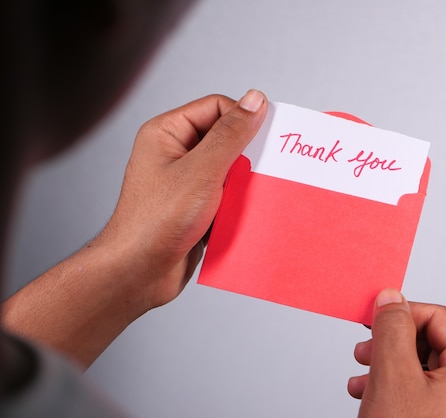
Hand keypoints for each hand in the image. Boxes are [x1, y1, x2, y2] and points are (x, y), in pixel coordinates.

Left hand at [99, 89, 267, 311]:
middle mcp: (175, 154)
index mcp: (168, 133)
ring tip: (249, 198)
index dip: (243, 120)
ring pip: (229, 171)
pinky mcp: (194, 208)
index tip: (265, 139)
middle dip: (246, 157)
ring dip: (244, 184)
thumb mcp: (202, 171)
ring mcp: (185, 182)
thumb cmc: (158, 221)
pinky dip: (238, 204)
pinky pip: (226, 196)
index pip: (217, 108)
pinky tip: (243, 215)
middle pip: (226, 139)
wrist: (139, 273)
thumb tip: (256, 100)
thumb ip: (231, 135)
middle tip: (262, 170)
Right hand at [348, 289, 445, 417]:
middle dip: (391, 342)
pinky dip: (392, 386)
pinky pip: (420, 391)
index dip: (402, 312)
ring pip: (421, 367)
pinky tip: (368, 394)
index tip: (372, 317)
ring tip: (361, 376)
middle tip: (364, 348)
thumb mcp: (393, 377)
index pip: (439, 316)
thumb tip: (391, 298)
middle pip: (430, 341)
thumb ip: (392, 329)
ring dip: (386, 364)